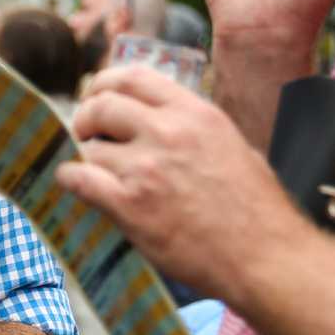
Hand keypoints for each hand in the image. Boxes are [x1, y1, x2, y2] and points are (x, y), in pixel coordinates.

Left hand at [55, 67, 304, 299]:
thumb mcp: (233, 145)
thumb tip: (157, 120)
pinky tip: (74, 182)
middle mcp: (168, 132)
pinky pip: (79, 179)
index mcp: (196, 113)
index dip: (105, 83)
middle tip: (85, 132)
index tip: (96, 95)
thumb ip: (192, 127)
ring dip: (84, 156)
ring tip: (91, 167)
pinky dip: (70, 178)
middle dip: (86, 117)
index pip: (133, 77)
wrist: (265, 257)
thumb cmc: (258, 209)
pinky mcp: (130, 205)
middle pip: (102, 106)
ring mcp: (146, 168)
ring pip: (89, 147)